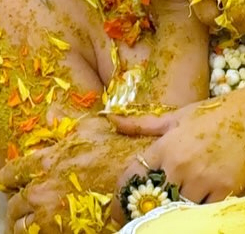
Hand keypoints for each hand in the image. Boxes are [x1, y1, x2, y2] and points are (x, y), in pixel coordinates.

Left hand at [0, 117, 144, 232]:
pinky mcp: (62, 232)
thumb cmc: (117, 149)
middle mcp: (43, 190)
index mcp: (46, 161)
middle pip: (13, 203)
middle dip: (19, 201)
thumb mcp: (92, 126)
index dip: (11, 176)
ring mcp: (51, 215)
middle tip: (28, 199)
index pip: (12, 173)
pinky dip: (40, 231)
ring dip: (26, 220)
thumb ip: (66, 120)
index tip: (15, 178)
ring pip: (21, 225)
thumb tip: (50, 113)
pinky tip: (51, 223)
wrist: (141, 180)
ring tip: (36, 217)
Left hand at [111, 86, 244, 211]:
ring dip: (172, 211)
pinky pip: (201, 212)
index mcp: (167, 144)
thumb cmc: (216, 113)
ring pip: (176, 209)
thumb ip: (144, 124)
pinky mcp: (224, 190)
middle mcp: (181, 163)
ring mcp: (203, 178)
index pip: (132, 178)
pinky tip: (195, 207)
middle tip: (141, 217)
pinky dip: (196, 212)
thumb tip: (110, 118)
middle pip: (151, 200)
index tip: (119, 209)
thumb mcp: (179, 116)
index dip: (121, 198)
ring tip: (170, 210)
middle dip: (145, 211)